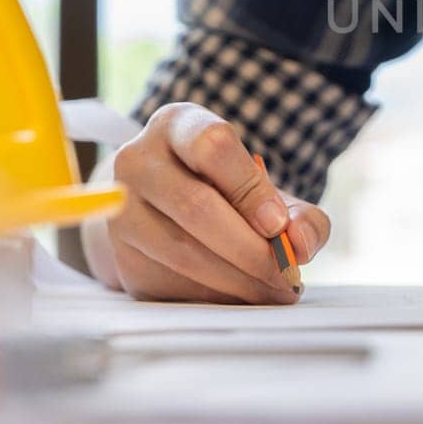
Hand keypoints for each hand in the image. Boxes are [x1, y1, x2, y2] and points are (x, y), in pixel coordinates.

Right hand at [83, 102, 330, 302]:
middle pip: (195, 206)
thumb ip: (300, 214)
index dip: (250, 190)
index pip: (212, 147)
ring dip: (237, 281)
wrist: (164, 208)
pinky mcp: (120, 256)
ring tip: (274, 291)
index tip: (279, 226)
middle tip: (287, 274)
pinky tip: (242, 297)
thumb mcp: (265, 188)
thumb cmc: (226, 193)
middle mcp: (137, 161)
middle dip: (250, 249)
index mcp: (177, 126)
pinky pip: (170, 283)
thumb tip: (302, 245)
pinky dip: (214, 297)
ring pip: (181, 251)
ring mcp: (120, 210)